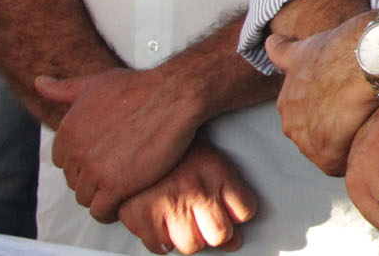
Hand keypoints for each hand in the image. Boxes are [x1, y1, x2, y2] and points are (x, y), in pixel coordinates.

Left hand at [36, 67, 198, 221]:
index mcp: (67, 131)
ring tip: (121, 186)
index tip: (100, 158)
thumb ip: (65, 88)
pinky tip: (123, 200)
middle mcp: (76, 152)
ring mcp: (95, 171)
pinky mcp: (116, 186)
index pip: (63, 162)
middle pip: (75, 181)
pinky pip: (102, 211)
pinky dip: (110, 211)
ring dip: (102, 195)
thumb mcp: (97, 82)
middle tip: (116, 170)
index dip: (83, 161)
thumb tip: (40, 84)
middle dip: (93, 178)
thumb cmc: (142, 87)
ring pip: (87, 198)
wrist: (174, 95)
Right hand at [116, 139, 255, 254]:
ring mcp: (168, 204)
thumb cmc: (174, 151)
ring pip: (191, 246)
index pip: (244, 212)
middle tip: (202, 221)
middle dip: (214, 232)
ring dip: (187, 238)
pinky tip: (160, 223)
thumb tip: (234, 243)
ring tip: (180, 220)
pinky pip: (160, 248)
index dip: (236, 216)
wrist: (133, 134)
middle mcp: (195, 189)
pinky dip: (161, 241)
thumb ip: (227, 196)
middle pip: (219, 234)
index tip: (226, 212)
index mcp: (216, 170)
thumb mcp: (209, 160)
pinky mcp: (140, 215)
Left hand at [266, 15, 377, 174]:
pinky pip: (339, 164)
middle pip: (315, 135)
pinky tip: (369, 135)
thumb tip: (269, 43)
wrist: (369, 58)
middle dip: (335, 128)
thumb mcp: (306, 43)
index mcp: (286, 101)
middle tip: (360, 111)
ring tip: (369, 120)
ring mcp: (306, 140)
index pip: (304, 116)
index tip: (345, 101)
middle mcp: (290, 122)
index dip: (327, 110)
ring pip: (328, 149)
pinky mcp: (326, 154)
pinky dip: (353, 153)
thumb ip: (284, 50)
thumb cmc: (345, 46)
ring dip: (346, 141)